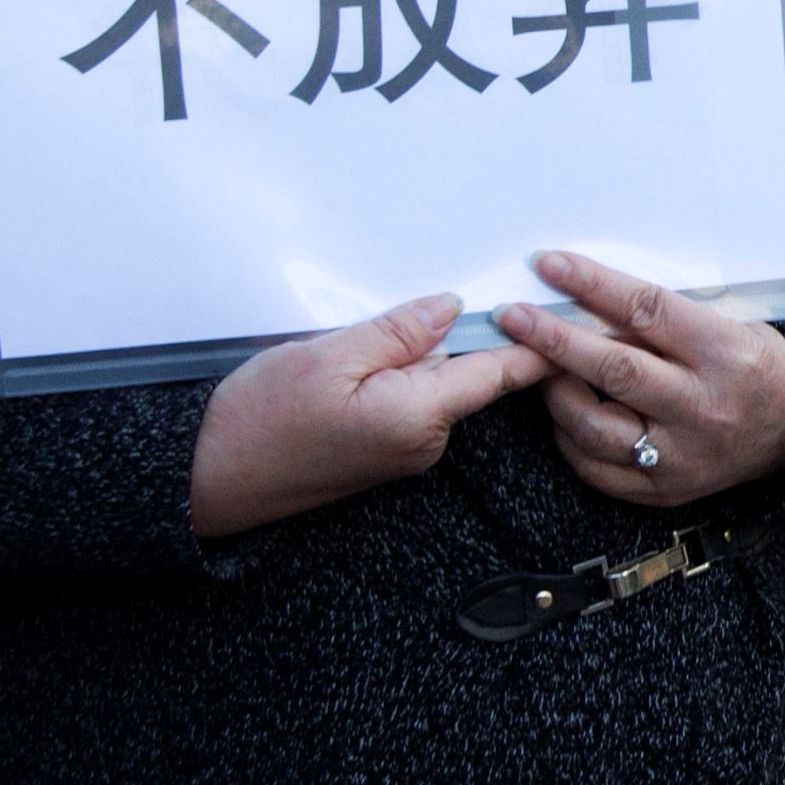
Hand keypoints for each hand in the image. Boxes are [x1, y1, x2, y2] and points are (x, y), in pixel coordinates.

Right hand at [187, 292, 554, 537]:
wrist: (208, 477)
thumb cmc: (257, 421)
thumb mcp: (328, 356)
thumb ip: (399, 331)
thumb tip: (452, 308)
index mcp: (419, 416)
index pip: (501, 371)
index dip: (540, 339)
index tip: (576, 313)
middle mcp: (425, 442)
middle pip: (470, 372)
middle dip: (456, 334)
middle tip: (422, 307)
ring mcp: (407, 451)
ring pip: (437, 383)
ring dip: (417, 354)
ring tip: (359, 347)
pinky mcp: (386, 451)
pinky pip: (412, 399)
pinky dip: (399, 374)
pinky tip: (356, 367)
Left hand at [495, 250, 784, 509]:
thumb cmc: (754, 363)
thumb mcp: (729, 323)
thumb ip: (666, 317)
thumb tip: (586, 296)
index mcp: (725, 353)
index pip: (648, 311)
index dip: (593, 285)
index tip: (550, 265)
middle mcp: (704, 407)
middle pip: (613, 368)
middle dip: (553, 339)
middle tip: (514, 316)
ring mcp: (683, 455)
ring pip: (595, 425)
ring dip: (556, 392)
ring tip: (541, 369)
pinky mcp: (665, 490)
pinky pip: (597, 468)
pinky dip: (571, 437)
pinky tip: (566, 412)